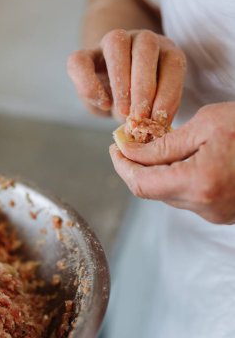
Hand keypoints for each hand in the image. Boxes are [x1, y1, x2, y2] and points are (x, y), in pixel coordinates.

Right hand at [67, 29, 185, 121]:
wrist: (115, 99)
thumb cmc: (140, 105)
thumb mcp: (153, 110)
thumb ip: (156, 113)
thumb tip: (156, 126)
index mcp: (165, 52)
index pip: (173, 62)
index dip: (169, 92)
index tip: (160, 120)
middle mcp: (141, 40)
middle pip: (145, 45)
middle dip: (144, 86)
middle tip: (140, 116)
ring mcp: (111, 43)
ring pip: (115, 43)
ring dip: (121, 81)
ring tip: (123, 112)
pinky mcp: (85, 55)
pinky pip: (80, 61)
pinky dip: (90, 84)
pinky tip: (103, 104)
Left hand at [110, 102, 234, 223]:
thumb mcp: (207, 124)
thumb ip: (165, 144)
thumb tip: (131, 151)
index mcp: (200, 183)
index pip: (142, 183)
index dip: (122, 166)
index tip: (115, 148)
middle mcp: (206, 207)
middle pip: (153, 191)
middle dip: (137, 167)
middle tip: (130, 143)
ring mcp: (215, 213)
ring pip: (169, 194)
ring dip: (157, 173)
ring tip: (156, 148)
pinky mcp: (222, 212)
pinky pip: (188, 197)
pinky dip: (177, 179)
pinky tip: (180, 160)